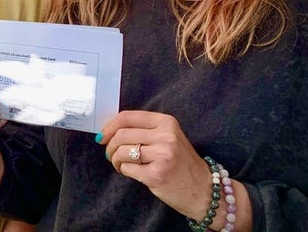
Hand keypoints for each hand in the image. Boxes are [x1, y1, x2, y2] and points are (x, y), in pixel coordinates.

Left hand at [98, 110, 217, 218]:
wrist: (204, 190)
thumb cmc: (181, 163)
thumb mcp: (168, 138)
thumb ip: (144, 130)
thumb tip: (108, 130)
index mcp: (166, 122)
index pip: (127, 117)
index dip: (109, 126)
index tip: (102, 136)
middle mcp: (166, 136)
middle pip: (121, 134)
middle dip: (109, 146)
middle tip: (110, 155)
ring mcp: (163, 155)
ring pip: (121, 151)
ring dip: (115, 160)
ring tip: (120, 165)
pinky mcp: (157, 174)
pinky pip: (127, 168)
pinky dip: (124, 171)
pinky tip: (130, 173)